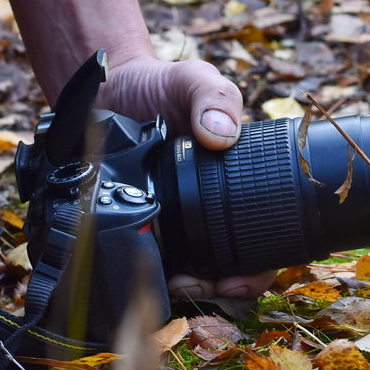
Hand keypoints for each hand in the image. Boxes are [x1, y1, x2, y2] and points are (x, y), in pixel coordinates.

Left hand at [0, 0, 277, 299]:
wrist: (104, 87)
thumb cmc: (158, 85)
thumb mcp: (194, 81)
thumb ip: (212, 97)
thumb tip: (221, 135)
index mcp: (236, 187)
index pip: (265, 241)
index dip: (260, 268)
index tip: (239, 278)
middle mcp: (209, 213)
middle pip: (230, 270)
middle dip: (221, 288)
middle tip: (197, 284)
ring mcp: (172, 225)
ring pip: (190, 276)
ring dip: (185, 288)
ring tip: (171, 283)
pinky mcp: (134, 229)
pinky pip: (146, 266)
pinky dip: (147, 278)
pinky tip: (141, 275)